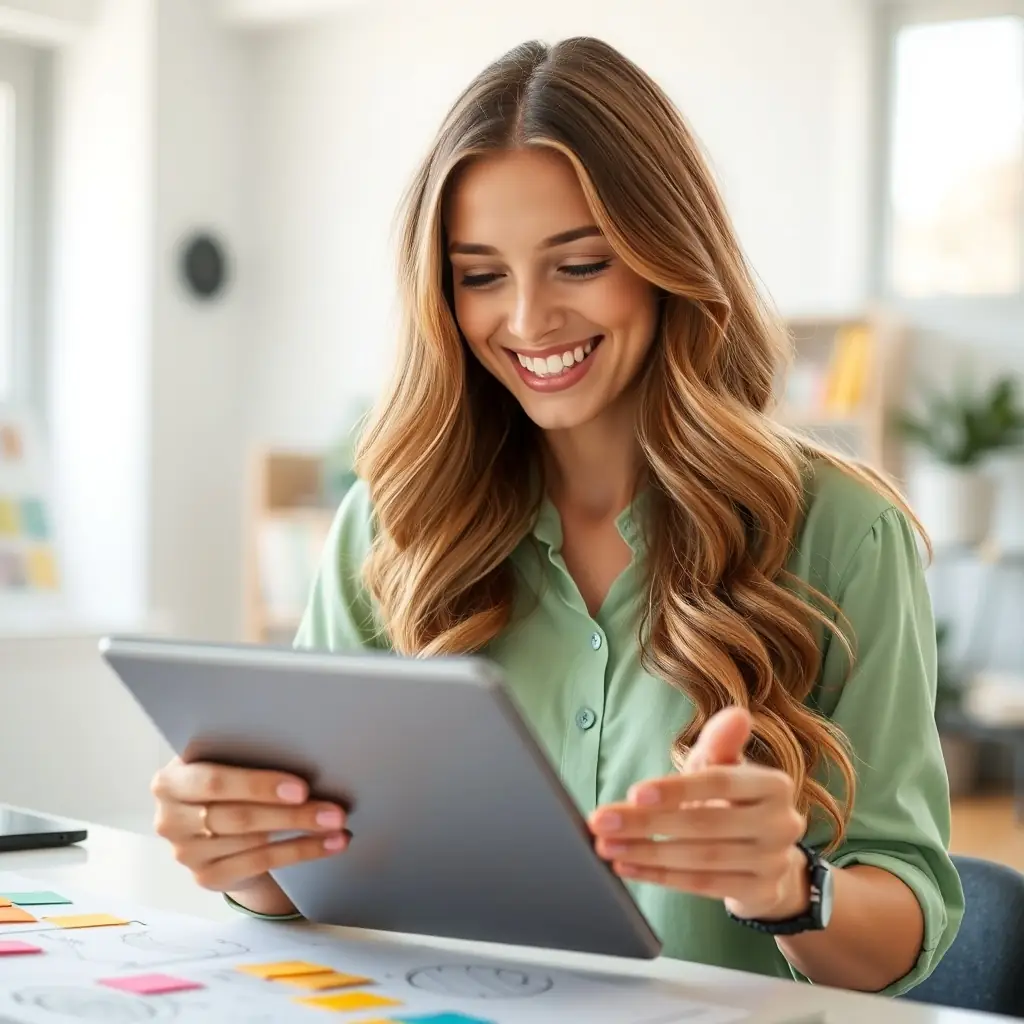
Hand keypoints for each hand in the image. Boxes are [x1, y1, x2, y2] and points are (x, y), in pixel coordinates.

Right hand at [150, 757, 348, 909]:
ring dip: (304, 835)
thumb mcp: (224, 761)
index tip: (301, 788)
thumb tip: (306, 749)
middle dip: (292, 814)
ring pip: (254, 843)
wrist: (213, 820)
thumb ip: (244, 755)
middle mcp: (171, 820)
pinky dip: (300, 853)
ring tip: (339, 826)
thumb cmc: (226, 780)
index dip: (258, 785)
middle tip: (334, 812)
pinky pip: (260, 864)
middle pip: (238, 818)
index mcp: (171, 781)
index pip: (214, 783)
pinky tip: (329, 844)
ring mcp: (186, 853)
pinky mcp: (207, 877)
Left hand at [588, 707, 809, 920]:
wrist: (764, 854)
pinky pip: (702, 885)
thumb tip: (737, 714)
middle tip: (601, 821)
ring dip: (646, 852)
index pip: (720, 783)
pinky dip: (660, 876)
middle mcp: (782, 823)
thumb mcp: (723, 767)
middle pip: (704, 824)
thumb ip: (720, 743)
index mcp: (774, 785)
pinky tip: (627, 868)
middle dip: (646, 823)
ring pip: (700, 858)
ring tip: (606, 846)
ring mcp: (773, 861)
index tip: (633, 793)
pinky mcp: (760, 892)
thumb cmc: (732, 800)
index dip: (676, 789)